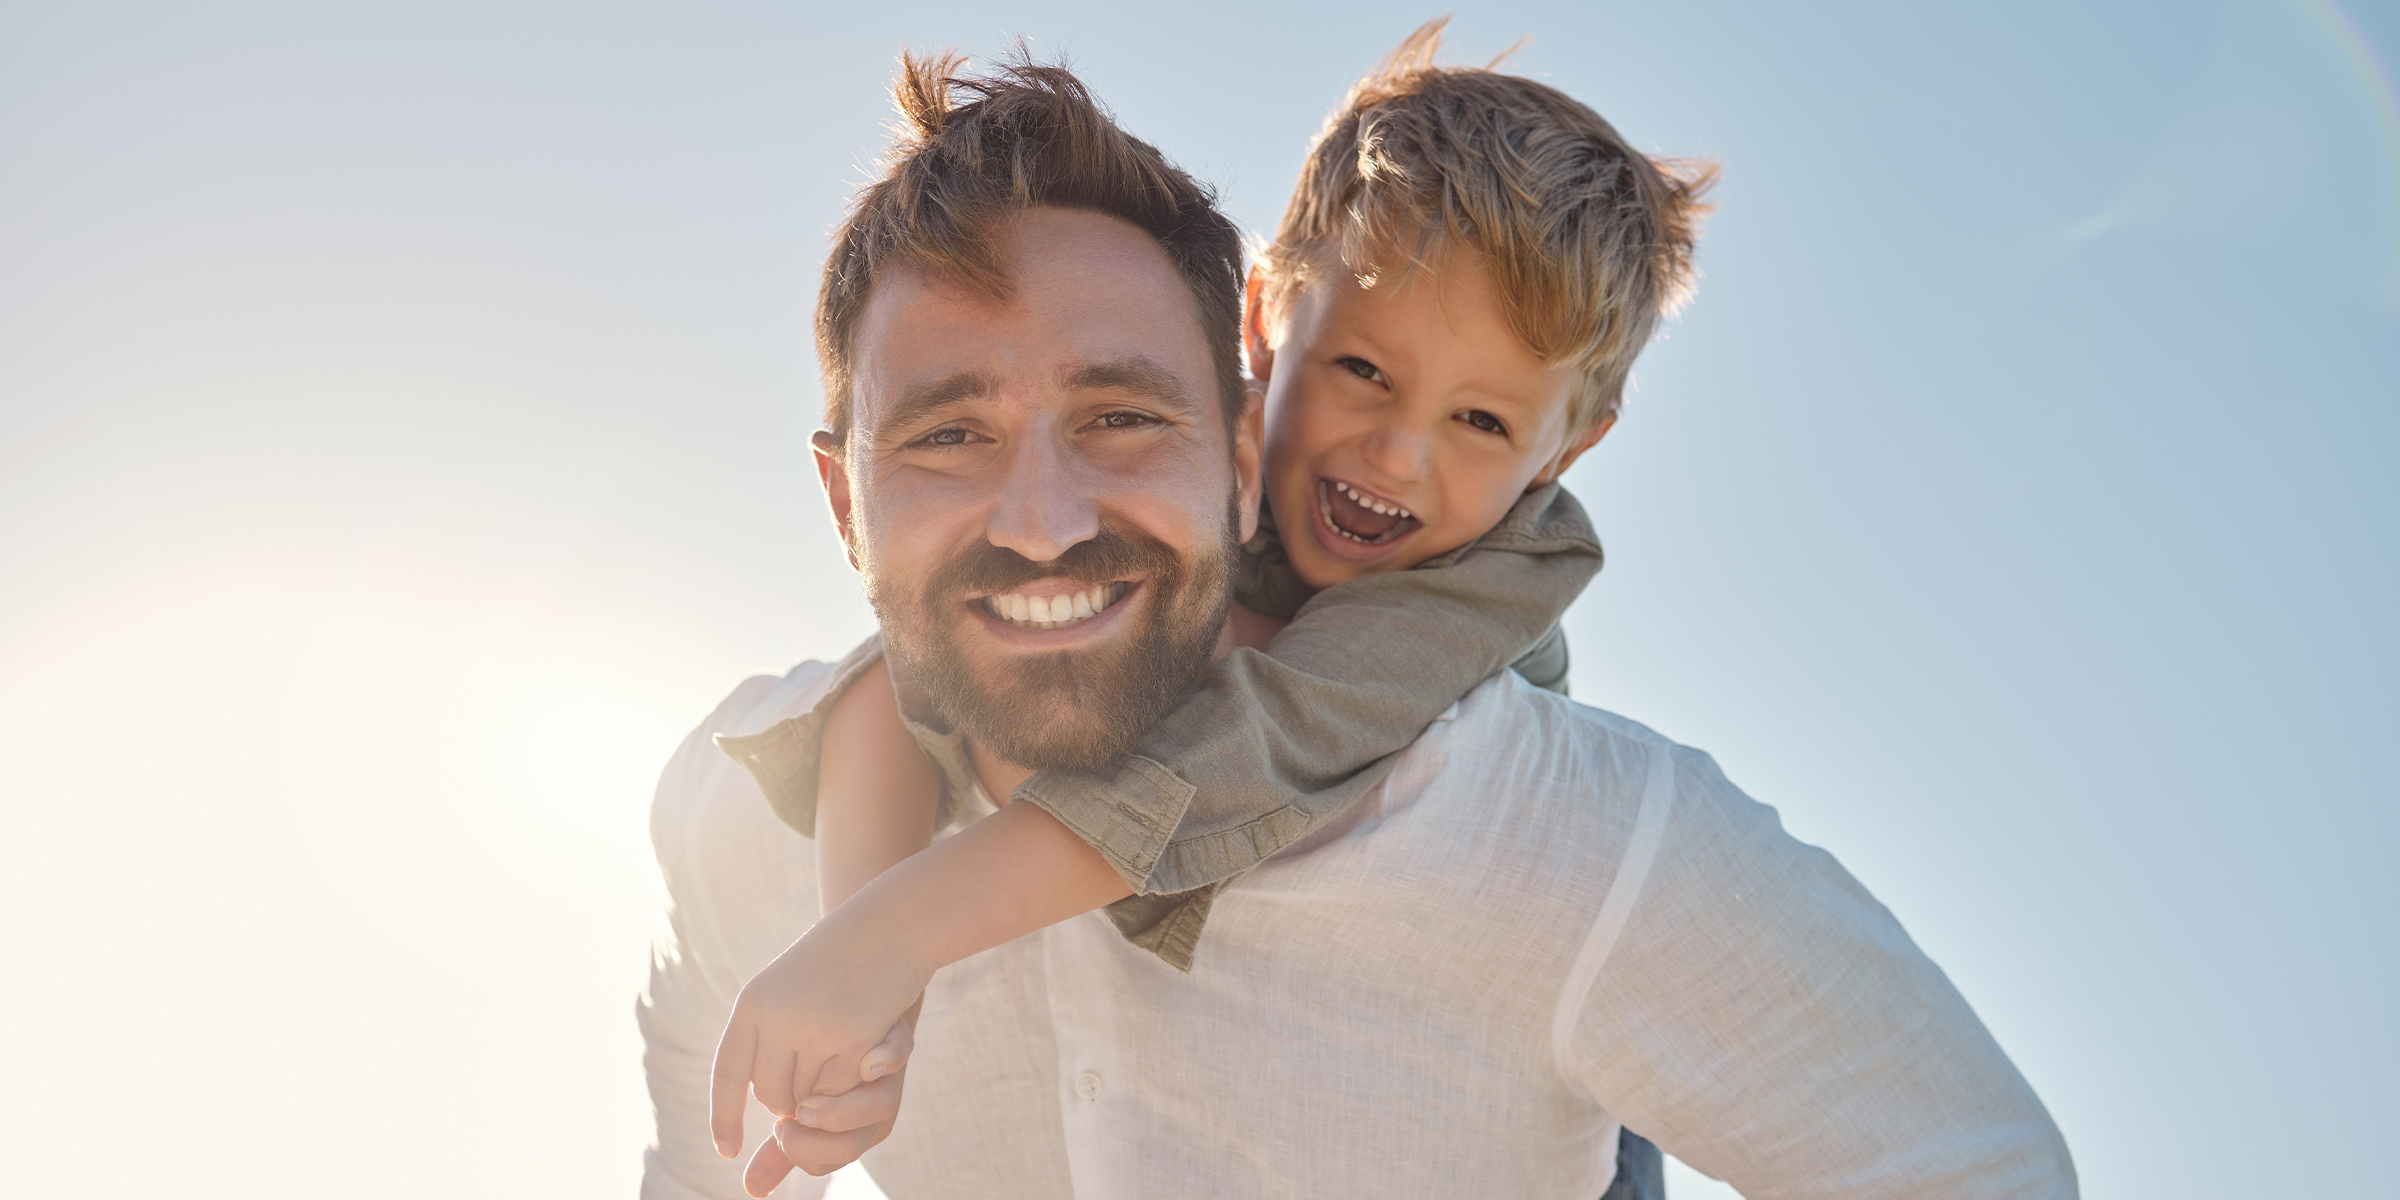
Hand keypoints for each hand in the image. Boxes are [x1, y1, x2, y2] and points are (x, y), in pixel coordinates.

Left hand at [709, 916, 930, 1157]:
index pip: (728, 1074)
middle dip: (792, 1098)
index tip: (727, 1151)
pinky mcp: (855, 1039)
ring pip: (807, 1098)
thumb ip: (766, 1045)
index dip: (724, 1115)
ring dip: (822, 1089)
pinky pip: (841, 1089)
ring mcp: (816, 1028)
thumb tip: (768, 1112)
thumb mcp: (785, 993)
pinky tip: (862, 1047)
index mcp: (751, 1004)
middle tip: (814, 1074)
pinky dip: (851, 1081)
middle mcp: (776, 1017)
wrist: (886, 926)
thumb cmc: (834, 965)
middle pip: (772, 1096)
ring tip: (839, 1048)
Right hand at [738, 1018, 913, 1196]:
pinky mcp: (896, 1038)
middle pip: (849, 1145)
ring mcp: (888, 1076)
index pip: (821, 1164)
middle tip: (787, 1115)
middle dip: (808, 1136)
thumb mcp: (803, 1107)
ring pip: (880, 1105)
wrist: (864, 1019)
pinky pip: (899, 1053)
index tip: (778, 1128)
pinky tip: (864, 1064)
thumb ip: (780, 1143)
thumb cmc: (828, 1071)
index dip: (797, 1152)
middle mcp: (875, 1110)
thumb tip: (750, 1189)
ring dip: (839, 1110)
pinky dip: (887, 1058)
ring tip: (806, 1096)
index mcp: (854, 1132)